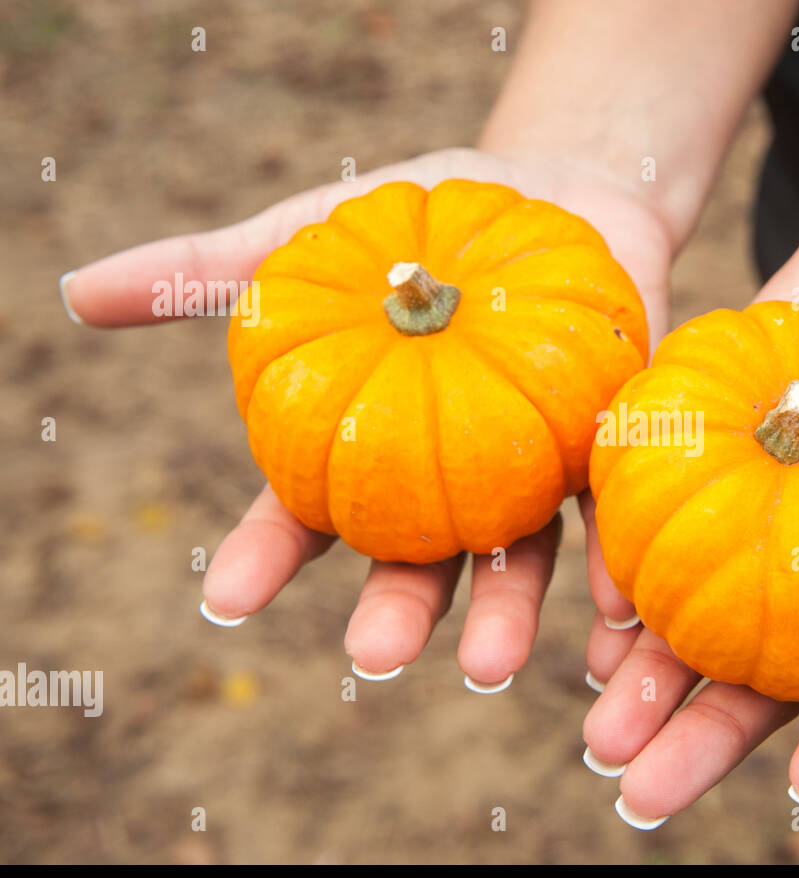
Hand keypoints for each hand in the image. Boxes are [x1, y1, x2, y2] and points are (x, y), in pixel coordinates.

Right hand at [61, 148, 670, 684]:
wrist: (556, 185)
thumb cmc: (420, 221)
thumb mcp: (313, 233)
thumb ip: (209, 270)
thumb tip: (77, 293)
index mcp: (368, 447)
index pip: (306, 513)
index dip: (266, 554)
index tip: (227, 598)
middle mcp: (448, 479)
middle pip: (415, 558)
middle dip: (395, 610)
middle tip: (373, 653)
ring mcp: (527, 473)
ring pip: (512, 558)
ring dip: (502, 615)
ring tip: (489, 666)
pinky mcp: (604, 451)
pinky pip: (608, 517)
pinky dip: (611, 569)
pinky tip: (616, 616)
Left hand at [582, 189, 798, 826]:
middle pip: (771, 660)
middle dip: (712, 730)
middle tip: (642, 789)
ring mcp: (779, 492)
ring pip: (706, 597)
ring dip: (653, 664)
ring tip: (600, 723)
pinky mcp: (728, 424)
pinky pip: (674, 497)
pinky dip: (635, 549)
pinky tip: (597, 602)